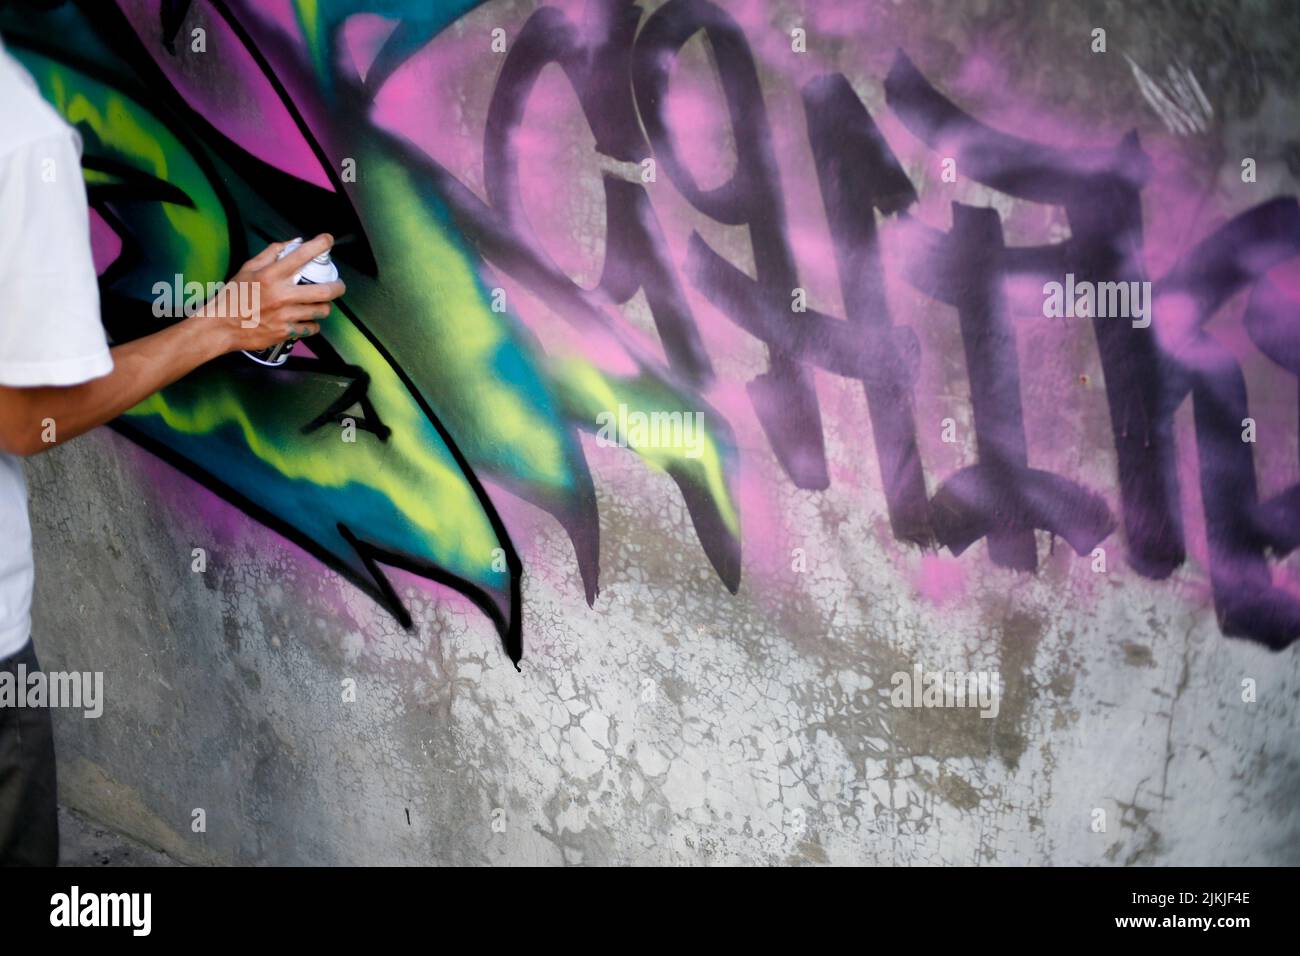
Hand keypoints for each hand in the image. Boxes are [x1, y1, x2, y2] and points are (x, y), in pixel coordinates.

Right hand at [195, 234, 345, 353]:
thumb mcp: (248, 269)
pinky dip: (312, 323)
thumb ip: (271, 253)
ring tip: (320, 303)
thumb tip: (294, 242)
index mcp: (271, 275)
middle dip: (338, 287)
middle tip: (338, 284)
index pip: (302, 255)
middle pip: (324, 291)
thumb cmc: (234, 296)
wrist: (221, 326)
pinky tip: (307, 319)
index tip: (328, 240)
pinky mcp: (286, 332)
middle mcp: (281, 295)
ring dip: (324, 306)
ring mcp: (285, 315)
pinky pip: (311, 328)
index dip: (320, 245)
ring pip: (321, 310)